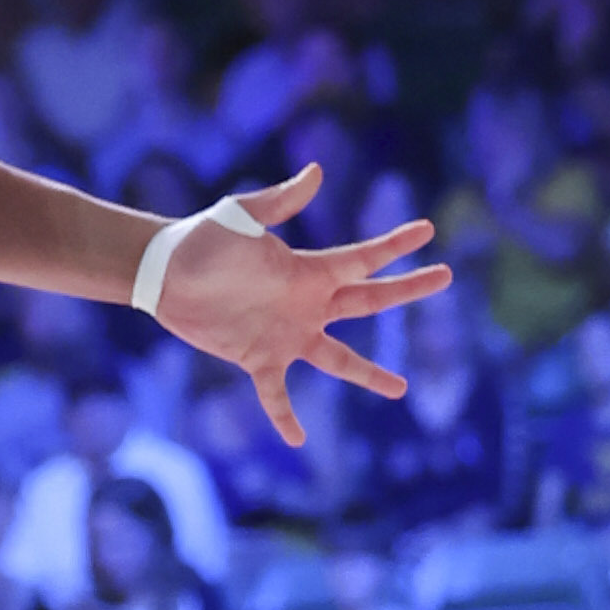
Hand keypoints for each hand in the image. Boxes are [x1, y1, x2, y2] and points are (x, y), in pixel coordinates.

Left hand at [145, 175, 448, 446]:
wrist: (164, 273)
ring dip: (369, 374)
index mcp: (308, 270)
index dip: (394, 246)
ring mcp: (286, 334)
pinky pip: (277, 394)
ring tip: (401, 389)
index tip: (426, 232)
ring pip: (338, 359)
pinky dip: (285, 416)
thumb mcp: (240, 215)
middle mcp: (307, 304)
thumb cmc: (201, 240)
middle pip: (368, 301)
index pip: (362, 259)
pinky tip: (297, 439)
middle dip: (407, 290)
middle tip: (445, 277)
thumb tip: (317, 171)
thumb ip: (280, 201)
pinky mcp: (258, 358)